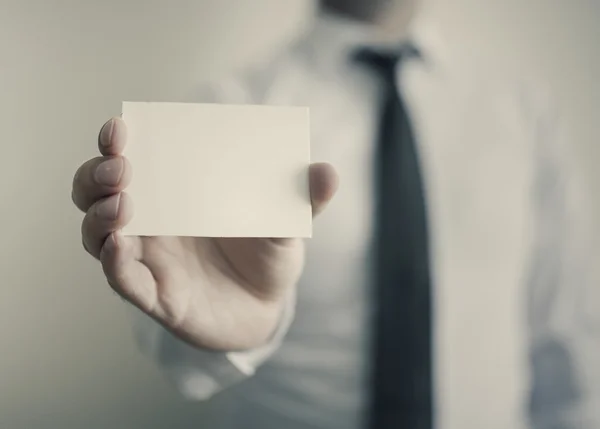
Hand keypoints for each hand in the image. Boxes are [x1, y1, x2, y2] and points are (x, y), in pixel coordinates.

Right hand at [72, 117, 337, 350]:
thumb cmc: (267, 252)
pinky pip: (122, 279)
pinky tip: (119, 245)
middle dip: (98, 173)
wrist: (267, 306)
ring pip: (97, 233)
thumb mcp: (286, 220)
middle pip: (97, 189)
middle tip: (122, 168)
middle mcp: (152, 220)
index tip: (121, 126)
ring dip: (98, 215)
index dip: (115, 140)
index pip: (130, 156)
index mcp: (176, 190)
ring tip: (123, 204)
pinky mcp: (154, 294)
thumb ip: (303, 197)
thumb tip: (327, 171)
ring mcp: (148, 256)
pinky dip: (113, 263)